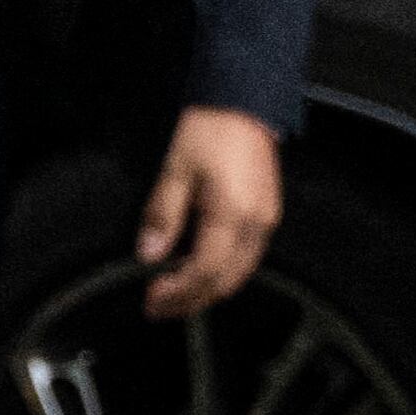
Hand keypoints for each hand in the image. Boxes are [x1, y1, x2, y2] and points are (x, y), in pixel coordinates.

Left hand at [134, 107, 281, 318]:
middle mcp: (256, 224)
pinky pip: (247, 258)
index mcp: (232, 214)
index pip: (205, 271)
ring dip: (207, 291)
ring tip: (174, 297)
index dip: (178, 292)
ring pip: (239, 274)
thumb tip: (149, 254)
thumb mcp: (174, 170)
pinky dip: (222, 274)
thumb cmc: (208, 132)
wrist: (241, 106)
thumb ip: (162, 215)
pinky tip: (198, 273)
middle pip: (226, 282)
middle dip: (191, 301)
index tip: (152, 300)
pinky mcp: (266, 215)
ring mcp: (266, 221)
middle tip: (158, 308)